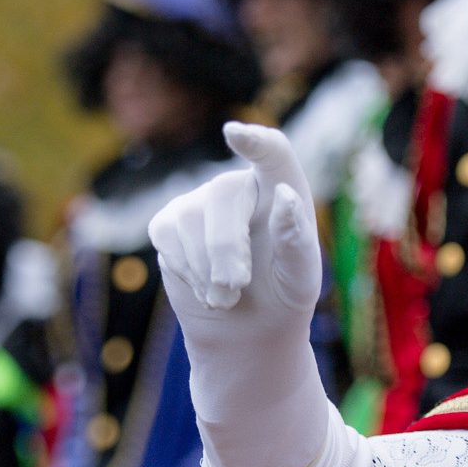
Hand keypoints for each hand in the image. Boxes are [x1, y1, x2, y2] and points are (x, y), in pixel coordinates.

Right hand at [149, 121, 319, 330]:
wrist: (248, 332)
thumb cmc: (283, 295)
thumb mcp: (301, 276)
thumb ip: (296, 239)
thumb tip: (284, 197)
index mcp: (281, 188)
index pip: (272, 153)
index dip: (255, 141)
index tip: (235, 134)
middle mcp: (238, 187)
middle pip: (223, 193)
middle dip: (227, 247)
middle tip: (237, 288)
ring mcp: (200, 203)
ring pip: (190, 218)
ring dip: (207, 268)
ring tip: (227, 297)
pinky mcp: (169, 224)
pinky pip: (167, 235)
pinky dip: (186, 270)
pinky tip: (205, 287)